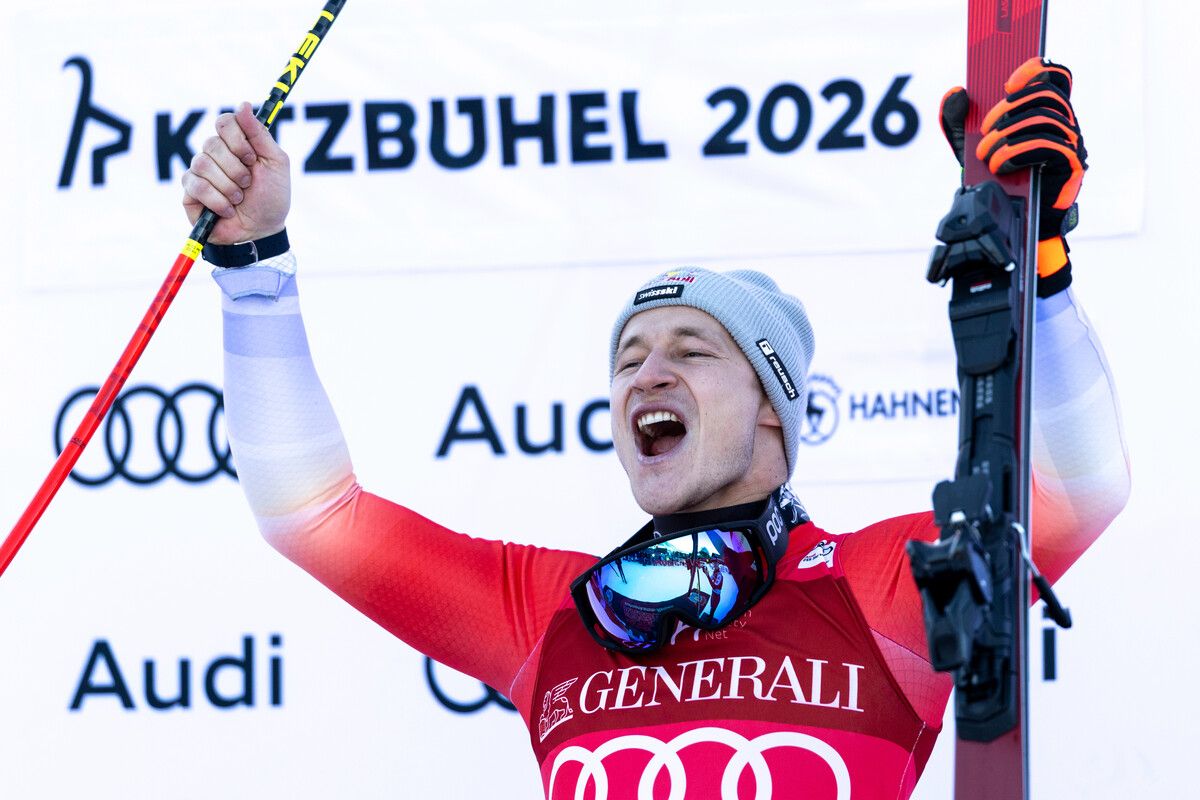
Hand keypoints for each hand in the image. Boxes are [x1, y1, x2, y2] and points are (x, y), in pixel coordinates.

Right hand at [181, 102, 290, 244]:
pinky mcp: (190, 191)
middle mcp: (216, 153)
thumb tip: (244, 104)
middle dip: (236, 168)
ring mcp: (201, 171)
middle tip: (249, 183)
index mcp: (237, 143)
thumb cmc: (272, 197)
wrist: (262, 231)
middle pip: (213, 143)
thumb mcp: (276, 163)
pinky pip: (196, 184)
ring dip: (228, 186)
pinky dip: (217, 199)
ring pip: (202, 163)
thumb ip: (260, 134)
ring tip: (239, 199)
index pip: (225, 122)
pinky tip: (228, 209)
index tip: (253, 158)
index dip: (238, 139)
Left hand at [939, 58, 1086, 295]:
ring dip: (1008, 135)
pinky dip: (1017, 152)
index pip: (1056, 77)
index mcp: (1046, 114)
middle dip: (1009, 109)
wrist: (1011, 225)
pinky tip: (999, 165)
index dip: (1035, 71)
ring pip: (1044, 119)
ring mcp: (1072, 145)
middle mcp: (1065, 125)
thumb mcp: (970, 149)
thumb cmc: (998, 183)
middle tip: (984, 131)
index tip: (1006, 83)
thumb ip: (959, 122)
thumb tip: (955, 92)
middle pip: (1046, 95)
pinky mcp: (1071, 167)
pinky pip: (1047, 146)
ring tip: (986, 156)